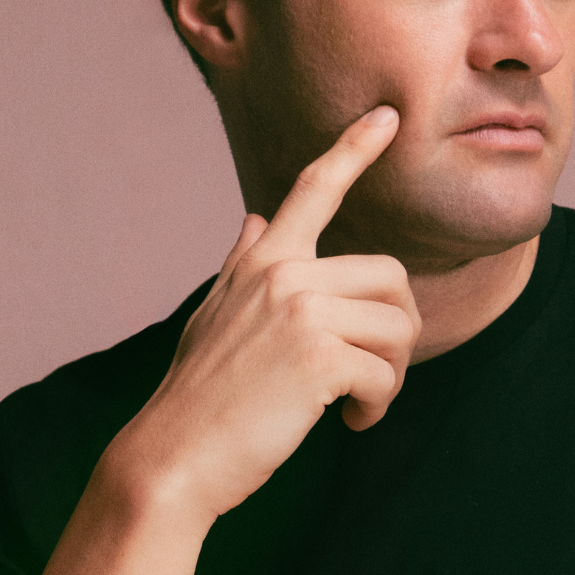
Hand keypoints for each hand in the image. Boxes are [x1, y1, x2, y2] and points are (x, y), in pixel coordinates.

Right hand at [108, 108, 419, 523]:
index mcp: (262, 262)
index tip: (389, 116)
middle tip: (375, 375)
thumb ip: (244, 264)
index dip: (355, 149)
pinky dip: (379, 405)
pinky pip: (386, 373)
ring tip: (359, 406)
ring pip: (398, 328)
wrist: (174, 459)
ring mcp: (299, 312)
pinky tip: (352, 424)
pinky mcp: (318, 357)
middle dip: (400, 331)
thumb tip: (257, 218)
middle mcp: (282, 274)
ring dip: (391, 376)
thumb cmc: (199, 398)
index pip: (313, 189)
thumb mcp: (215, 316)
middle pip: (392, 276)